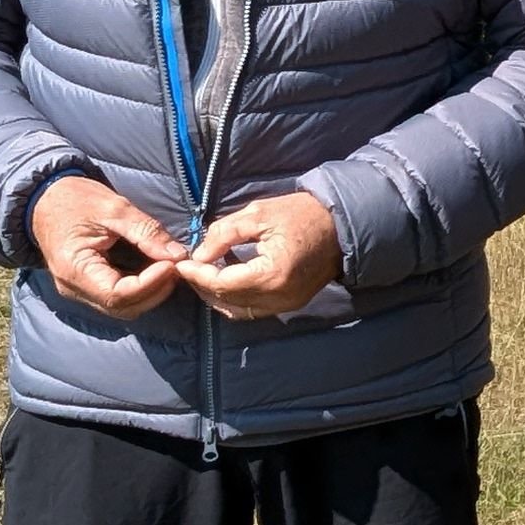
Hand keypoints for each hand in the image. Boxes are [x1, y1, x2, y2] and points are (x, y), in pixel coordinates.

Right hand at [30, 174, 187, 318]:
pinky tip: (153, 269)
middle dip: (154, 291)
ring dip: (149, 292)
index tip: (172, 265)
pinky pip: (116, 298)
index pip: (117, 294)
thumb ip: (145, 232)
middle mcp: (73, 288)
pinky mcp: (87, 287)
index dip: (150, 284)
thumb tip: (178, 256)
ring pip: (122, 308)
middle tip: (176, 266)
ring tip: (168, 267)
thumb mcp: (113, 208)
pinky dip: (139, 289)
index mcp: (74, 269)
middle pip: (122, 307)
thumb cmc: (74, 199)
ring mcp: (79, 291)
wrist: (45, 198)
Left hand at [174, 189, 344, 319]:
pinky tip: (227, 280)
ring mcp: (286, 304)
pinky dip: (236, 299)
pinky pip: (254, 310)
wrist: (342, 226)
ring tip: (204, 275)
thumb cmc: (302, 214)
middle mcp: (279, 297)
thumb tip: (200, 253)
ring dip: (217, 296)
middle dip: (204, 285)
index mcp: (271, 274)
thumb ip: (224, 234)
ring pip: (239, 310)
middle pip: (227, 300)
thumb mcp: (258, 214)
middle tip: (189, 268)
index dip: (198, 274)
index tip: (182, 263)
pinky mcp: (291, 304)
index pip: (222, 283)